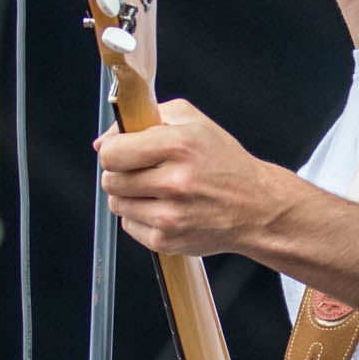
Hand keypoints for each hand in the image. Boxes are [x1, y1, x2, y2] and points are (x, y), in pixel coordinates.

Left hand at [96, 99, 290, 257]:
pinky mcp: (167, 241)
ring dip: (129, 196)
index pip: (112, 152)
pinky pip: (129, 226)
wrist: (257, 207)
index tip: (122, 151)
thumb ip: (146, 118)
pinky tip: (165, 209)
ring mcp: (170, 216)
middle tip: (142, 171)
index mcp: (179, 146)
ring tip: (156, 190)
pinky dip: (141, 217)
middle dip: (119, 173)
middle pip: (109, 179)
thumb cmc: (224, 162)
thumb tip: (101, 142)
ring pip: (116, 204)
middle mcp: (175, 182)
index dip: (111, 150)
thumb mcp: (193, 122)